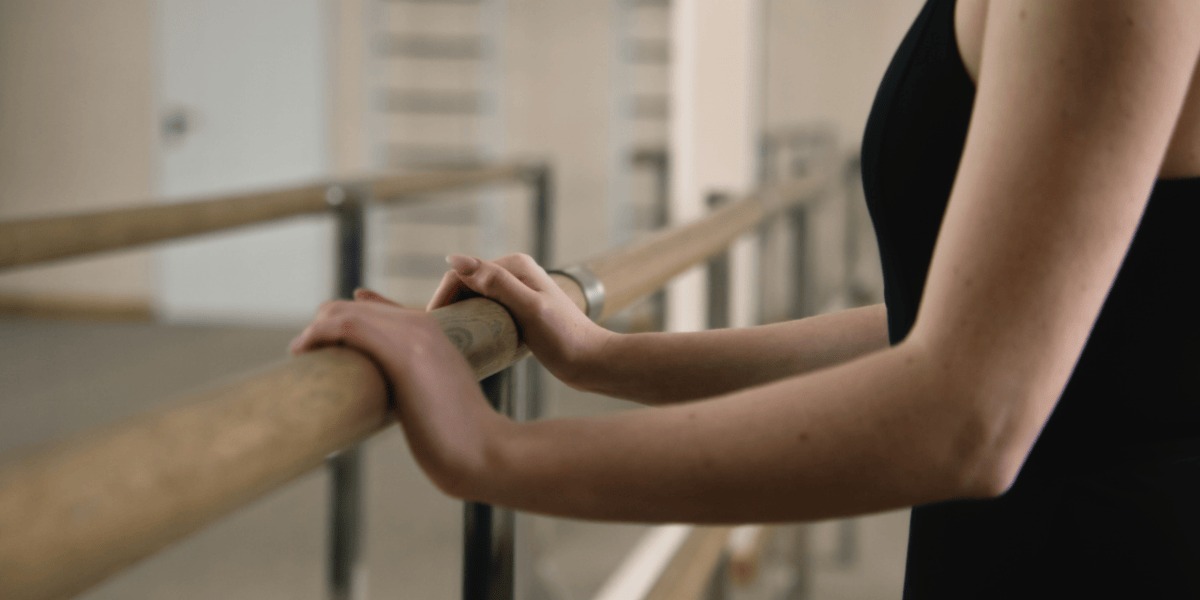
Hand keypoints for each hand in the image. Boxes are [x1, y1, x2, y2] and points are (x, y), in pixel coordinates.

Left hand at [289, 289, 503, 496]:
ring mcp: (414, 336)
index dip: (343, 319)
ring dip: (315, 330)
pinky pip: (347, 326)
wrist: (483, 451)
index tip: (319, 339)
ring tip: (302, 354)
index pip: (379, 311)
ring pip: (345, 312)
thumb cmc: (459, 438)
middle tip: (306, 355)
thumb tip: (404, 409)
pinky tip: (303, 352)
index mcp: (434, 332)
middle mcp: (422, 325)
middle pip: (354, 308)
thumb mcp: (435, 402)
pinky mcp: (403, 354)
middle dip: (323, 327)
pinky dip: (317, 334)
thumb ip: (417, 392)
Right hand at [430, 253, 614, 390]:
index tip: (431, 326)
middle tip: (436, 337)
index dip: (442, 296)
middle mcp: (514, 273)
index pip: (462, 273)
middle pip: (466, 287)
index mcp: (515, 265)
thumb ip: (496, 283)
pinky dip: (474, 325)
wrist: (592, 362)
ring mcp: (517, 293)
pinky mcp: (519, 312)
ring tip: (447, 342)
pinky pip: (486, 314)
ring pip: (474, 301)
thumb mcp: (528, 309)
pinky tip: (468, 343)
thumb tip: (455, 259)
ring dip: (459, 317)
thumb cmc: (564, 337)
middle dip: (448, 307)